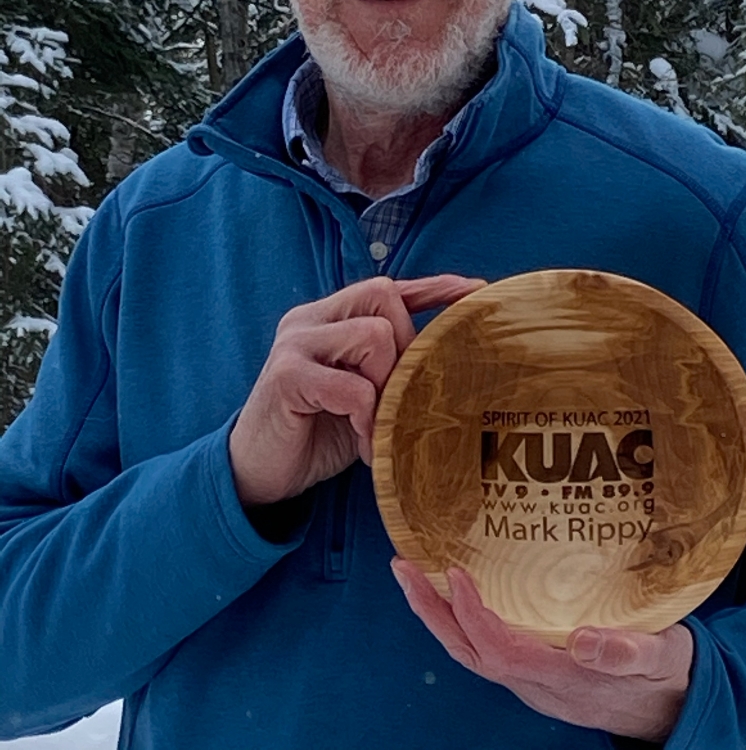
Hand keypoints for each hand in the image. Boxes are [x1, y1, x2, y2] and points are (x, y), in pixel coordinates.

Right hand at [229, 275, 484, 504]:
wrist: (257, 473)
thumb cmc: (314, 433)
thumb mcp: (360, 393)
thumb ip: (388, 369)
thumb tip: (447, 361)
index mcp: (327, 317)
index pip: (386, 287)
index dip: (432, 287)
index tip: (474, 290)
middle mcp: (309, 319)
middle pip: (383, 294)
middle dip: (406, 344)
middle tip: (398, 395)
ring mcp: (295, 343)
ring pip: (373, 335)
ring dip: (386, 385)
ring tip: (374, 424)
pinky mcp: (287, 376)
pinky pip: (353, 387)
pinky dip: (366, 419)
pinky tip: (360, 442)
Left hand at [391, 559, 692, 742]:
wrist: (672, 705)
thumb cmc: (664, 674)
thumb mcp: (660, 658)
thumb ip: (626, 653)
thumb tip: (584, 641)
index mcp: (561, 678)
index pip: (499, 651)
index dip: (471, 614)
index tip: (455, 573)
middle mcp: (536, 682)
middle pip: (469, 652)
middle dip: (432, 612)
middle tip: (403, 569)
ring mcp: (531, 678)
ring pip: (470, 651)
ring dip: (437, 614)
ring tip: (411, 574)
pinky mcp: (533, 667)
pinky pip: (484, 645)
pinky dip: (459, 618)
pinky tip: (450, 592)